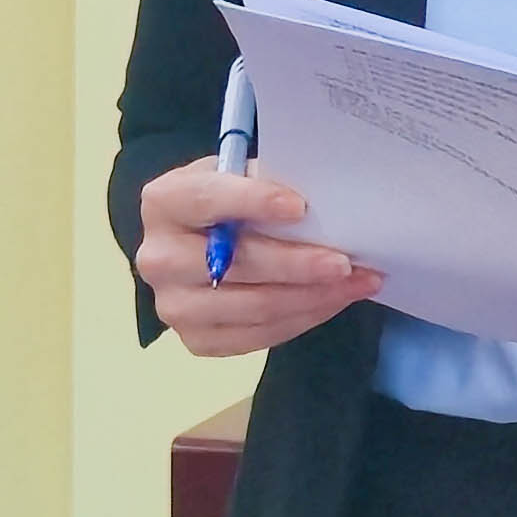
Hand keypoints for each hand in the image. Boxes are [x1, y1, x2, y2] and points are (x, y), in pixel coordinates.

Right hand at [134, 156, 383, 358]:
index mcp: (163, 202)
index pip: (206, 199)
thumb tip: (327, 201)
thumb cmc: (227, 201)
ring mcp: (174, 305)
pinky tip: (333, 301)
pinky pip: (258, 336)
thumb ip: (268, 182)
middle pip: (234, 265)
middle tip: (346, 262)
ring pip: (253, 308)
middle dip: (297, 264)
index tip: (301, 207)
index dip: (253, 202)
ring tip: (358, 283)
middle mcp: (158, 258)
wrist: (198, 242)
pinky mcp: (196, 340)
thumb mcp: (238, 176)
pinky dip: (302, 318)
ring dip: (312, 297)